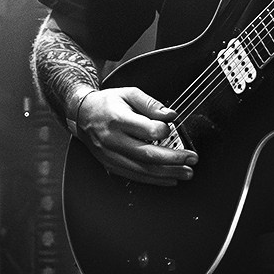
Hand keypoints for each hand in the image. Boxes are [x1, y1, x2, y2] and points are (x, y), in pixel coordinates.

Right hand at [72, 87, 196, 186]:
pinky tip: (170, 179)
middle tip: (192, 159)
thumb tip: (171, 116)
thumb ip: (151, 104)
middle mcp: (112, 140)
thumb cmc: (107, 103)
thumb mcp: (129, 94)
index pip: (145, 130)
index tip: (172, 129)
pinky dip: (154, 180)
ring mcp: (110, 155)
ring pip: (143, 169)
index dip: (163, 131)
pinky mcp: (110, 165)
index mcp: (117, 119)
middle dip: (173, 159)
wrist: (82, 115)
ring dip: (168, 173)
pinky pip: (135, 176)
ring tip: (186, 172)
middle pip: (147, 155)